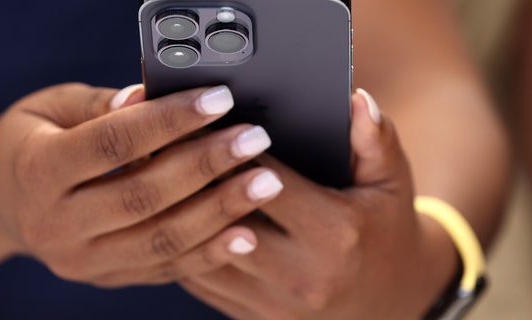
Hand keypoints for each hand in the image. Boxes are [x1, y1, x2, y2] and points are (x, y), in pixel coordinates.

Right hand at [0, 83, 283, 286]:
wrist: (4, 199)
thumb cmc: (33, 140)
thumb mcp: (50, 108)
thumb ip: (98, 105)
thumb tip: (147, 96)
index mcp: (36, 171)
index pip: (112, 144)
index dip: (168, 121)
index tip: (218, 99)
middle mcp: (54, 224)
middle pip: (142, 196)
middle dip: (205, 166)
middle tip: (254, 140)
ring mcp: (81, 260)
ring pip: (160, 240)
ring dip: (219, 211)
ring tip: (265, 182)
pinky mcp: (106, 277)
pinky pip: (164, 269)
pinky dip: (208, 252)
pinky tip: (246, 232)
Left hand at [179, 89, 453, 318]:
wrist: (387, 304)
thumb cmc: (385, 231)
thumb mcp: (392, 183)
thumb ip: (376, 140)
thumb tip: (355, 99)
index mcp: (334, 233)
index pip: (267, 182)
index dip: (231, 150)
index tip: (204, 121)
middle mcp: (301, 274)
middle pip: (225, 219)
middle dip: (194, 179)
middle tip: (164, 142)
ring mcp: (273, 304)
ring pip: (203, 254)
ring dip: (178, 214)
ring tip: (155, 175)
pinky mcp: (253, 318)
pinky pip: (202, 282)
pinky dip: (182, 247)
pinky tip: (169, 215)